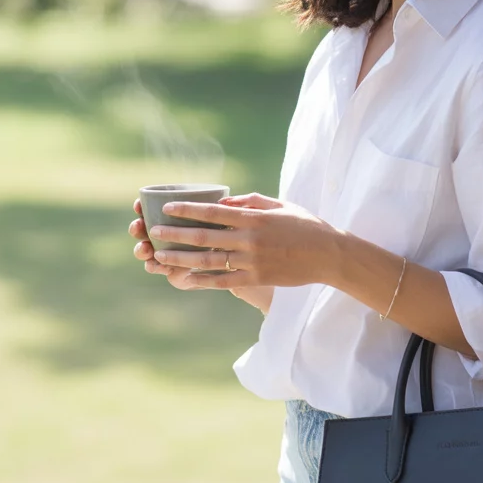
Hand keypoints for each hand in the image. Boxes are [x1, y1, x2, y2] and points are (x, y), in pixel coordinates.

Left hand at [139, 190, 336, 292]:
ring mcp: (252, 261)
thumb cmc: (306, 226)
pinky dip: (203, 281)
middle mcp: (249, 240)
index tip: (167, 207)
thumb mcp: (281, 205)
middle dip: (176, 234)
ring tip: (160, 256)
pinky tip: (185, 279)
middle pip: (205, 237)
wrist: (329, 255)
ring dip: (181, 259)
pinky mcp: (257, 278)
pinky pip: (224, 281)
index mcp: (254, 218)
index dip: (188, 210)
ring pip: (209, 261)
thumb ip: (251, 201)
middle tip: (153, 231)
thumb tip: (225, 200)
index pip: (213, 212)